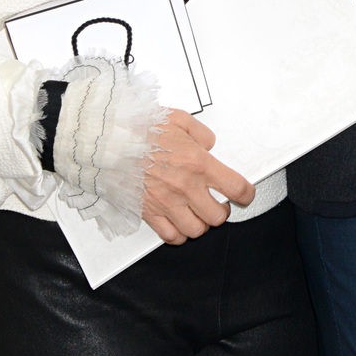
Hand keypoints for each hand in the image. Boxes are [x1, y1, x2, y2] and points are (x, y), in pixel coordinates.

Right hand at [142, 108, 254, 244]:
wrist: (109, 140)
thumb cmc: (139, 128)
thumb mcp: (179, 118)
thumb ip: (201, 133)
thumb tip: (210, 144)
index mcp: (197, 162)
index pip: (235, 188)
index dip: (247, 195)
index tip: (246, 194)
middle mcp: (185, 187)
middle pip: (217, 216)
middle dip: (221, 210)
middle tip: (218, 202)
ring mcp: (166, 203)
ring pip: (196, 231)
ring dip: (201, 224)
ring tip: (198, 213)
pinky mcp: (149, 213)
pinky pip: (171, 236)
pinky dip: (179, 234)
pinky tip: (179, 222)